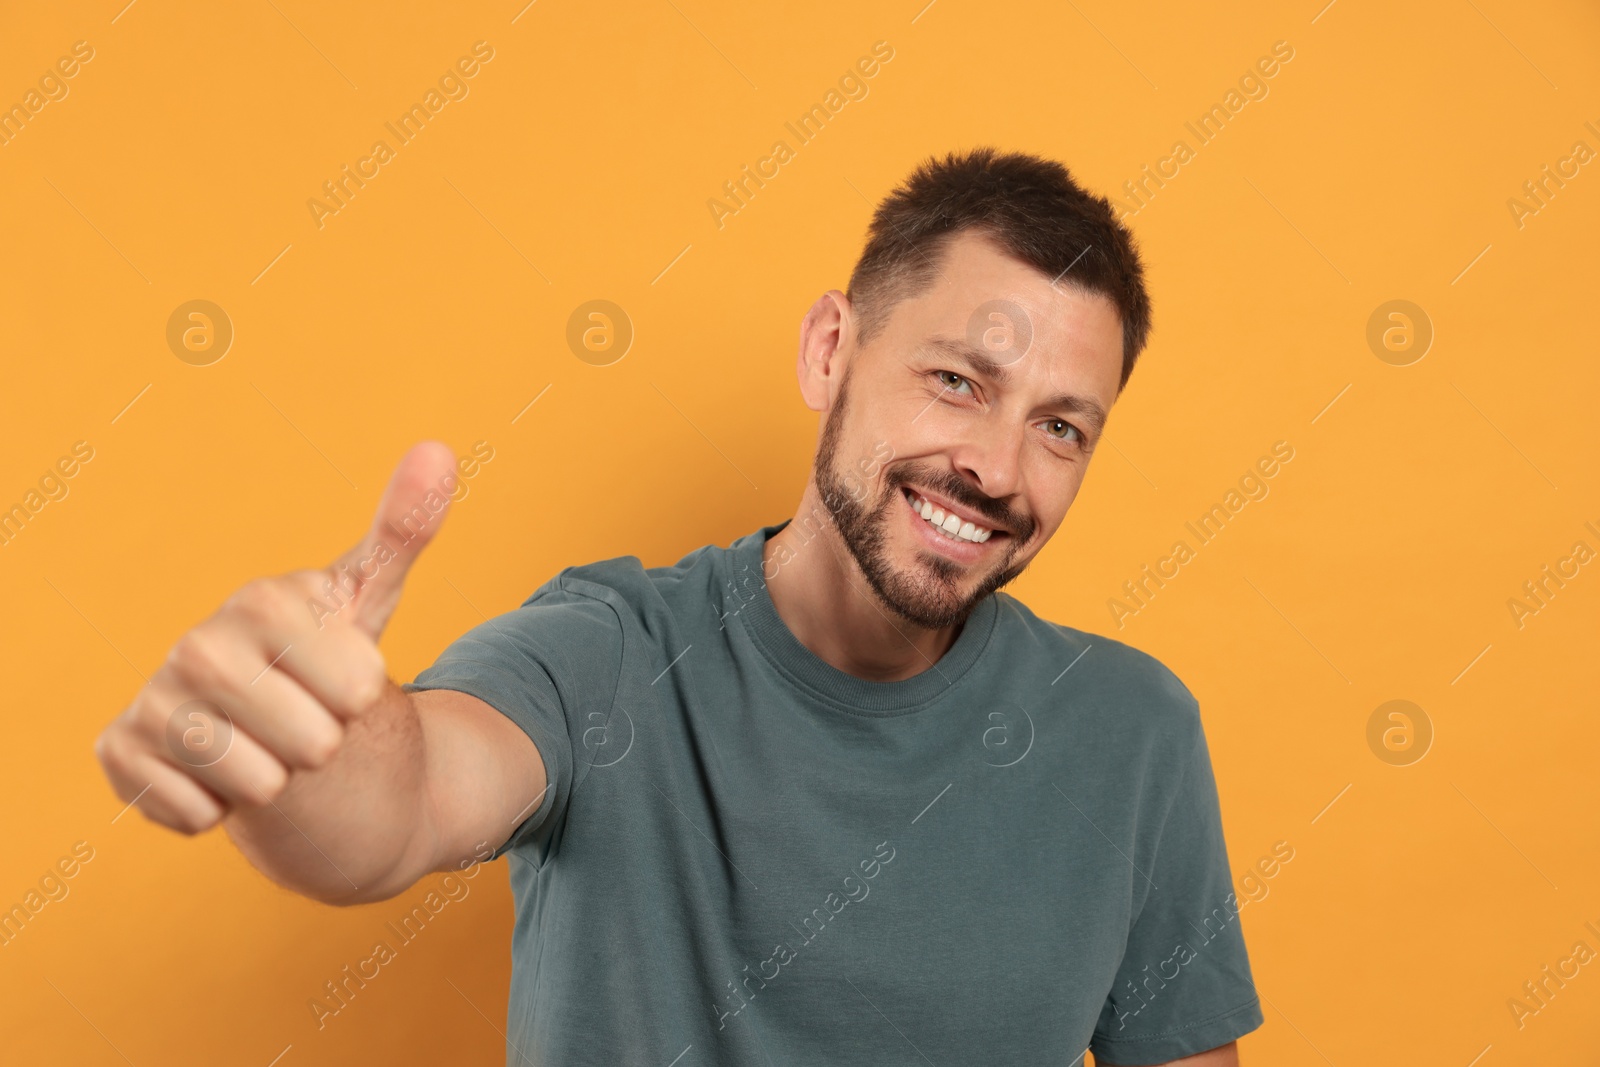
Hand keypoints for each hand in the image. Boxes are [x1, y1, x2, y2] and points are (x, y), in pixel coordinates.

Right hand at [95, 441, 457, 833]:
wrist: (259, 716)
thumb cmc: (323, 652)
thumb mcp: (369, 596)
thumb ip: (406, 529)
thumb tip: (440, 450)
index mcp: (262, 601)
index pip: (357, 686)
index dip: (362, 696)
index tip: (345, 680)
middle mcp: (197, 644)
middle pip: (310, 743)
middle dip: (323, 745)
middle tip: (306, 723)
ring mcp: (155, 700)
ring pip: (256, 783)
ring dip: (275, 780)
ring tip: (264, 745)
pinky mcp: (120, 754)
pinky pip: (196, 813)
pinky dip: (218, 808)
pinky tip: (217, 774)